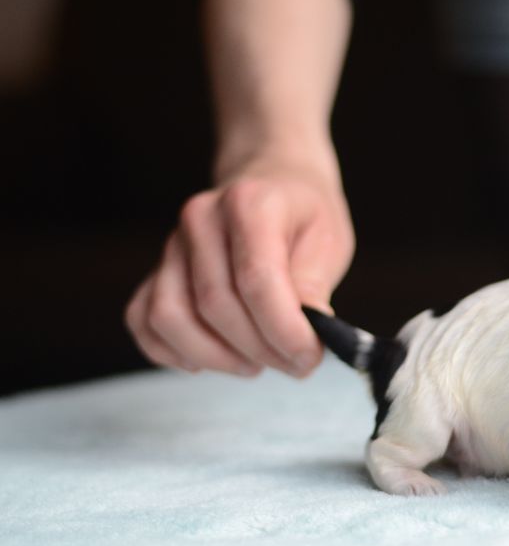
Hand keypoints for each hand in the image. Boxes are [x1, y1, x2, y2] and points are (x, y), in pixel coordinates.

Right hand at [125, 158, 353, 377]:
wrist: (273, 181)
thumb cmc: (304, 215)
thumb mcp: (329, 240)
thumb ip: (314, 286)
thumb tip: (306, 338)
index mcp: (250, 203)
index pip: (256, 279)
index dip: (283, 330)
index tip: (309, 357)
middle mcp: (201, 219)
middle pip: (215, 304)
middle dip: (260, 349)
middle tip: (295, 363)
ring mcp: (172, 244)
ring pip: (170, 317)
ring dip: (217, 357)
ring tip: (257, 362)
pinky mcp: (157, 270)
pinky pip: (142, 319)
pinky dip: (173, 351)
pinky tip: (212, 358)